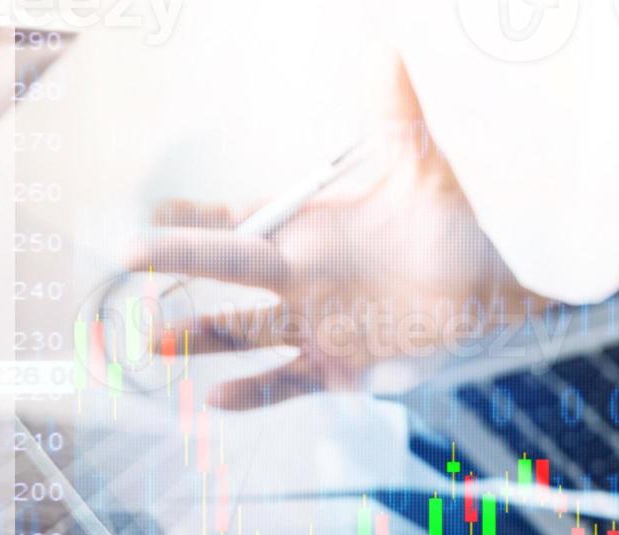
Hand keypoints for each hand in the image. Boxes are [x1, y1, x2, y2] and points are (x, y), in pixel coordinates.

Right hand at [123, 132, 543, 409]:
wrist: (490, 294)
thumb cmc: (451, 226)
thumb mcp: (418, 167)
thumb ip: (392, 113)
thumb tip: (380, 50)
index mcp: (305, 232)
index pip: (237, 222)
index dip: (194, 220)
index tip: (154, 213)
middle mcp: (297, 279)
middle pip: (224, 272)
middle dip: (178, 263)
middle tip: (128, 260)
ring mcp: (311, 326)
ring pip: (240, 333)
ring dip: (199, 336)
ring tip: (157, 340)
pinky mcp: (335, 367)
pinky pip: (283, 384)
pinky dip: (252, 394)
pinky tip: (218, 399)